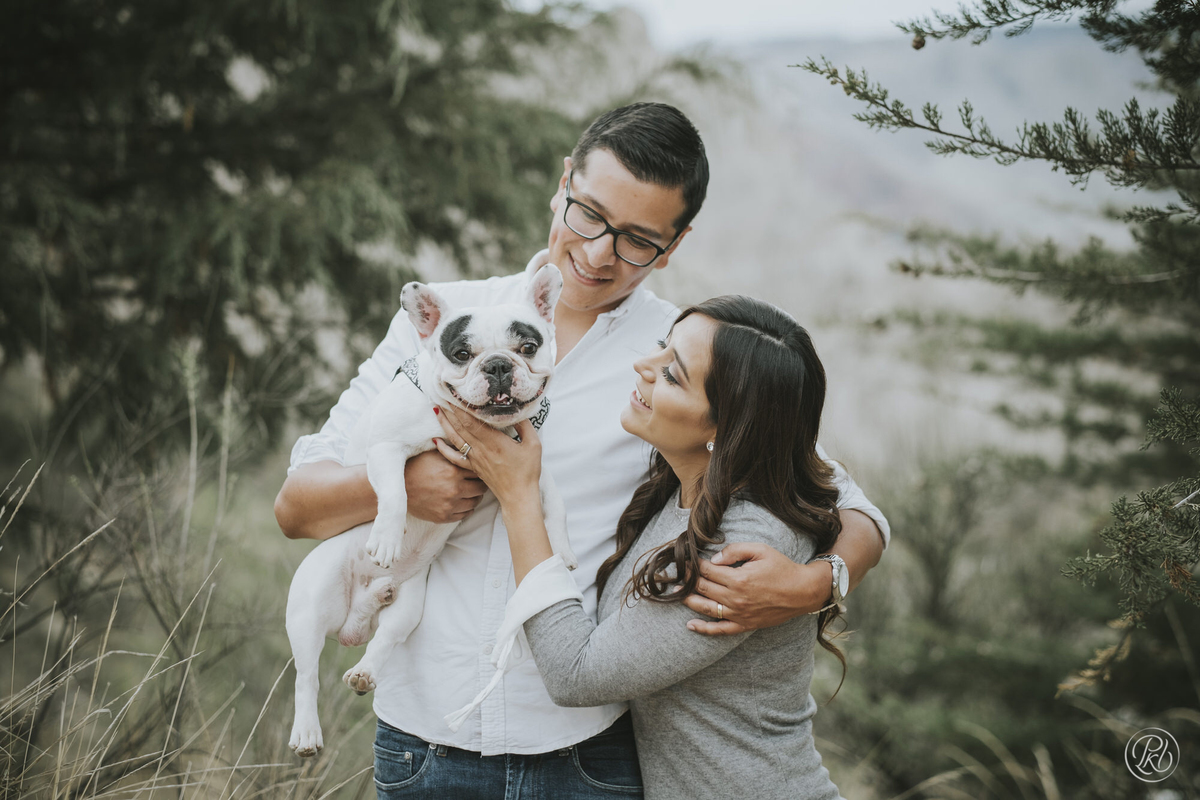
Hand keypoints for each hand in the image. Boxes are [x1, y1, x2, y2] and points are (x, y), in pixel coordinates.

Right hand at [404, 449, 486, 522]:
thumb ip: (454, 452)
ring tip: (469, 492)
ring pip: (475, 502)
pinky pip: (465, 515)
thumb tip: (471, 447)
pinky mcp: (443, 517)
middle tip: (476, 482)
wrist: (398, 486)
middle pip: (481, 488)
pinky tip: (461, 502)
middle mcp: (454, 489)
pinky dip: (466, 508)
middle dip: (480, 484)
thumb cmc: (417, 466)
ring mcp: (449, 505)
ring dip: (474, 497)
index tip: (479, 470)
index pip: (479, 471)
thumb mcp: (435, 454)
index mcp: (453, 470)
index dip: (479, 470)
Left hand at [434, 404, 541, 506]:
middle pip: (460, 427)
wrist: (518, 497)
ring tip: (436, 410)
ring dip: (445, 424)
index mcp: (494, 442)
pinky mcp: (473, 468)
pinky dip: (443, 449)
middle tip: (441, 396)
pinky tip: (436, 440)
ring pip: (455, 438)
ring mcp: (475, 459)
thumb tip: (516, 410)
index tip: (454, 395)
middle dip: (450, 411)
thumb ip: (524, 425)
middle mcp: (481, 449)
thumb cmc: (527, 471)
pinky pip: (454, 457)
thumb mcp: (533, 444)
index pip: (471, 421)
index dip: (461, 407)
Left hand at [682, 542, 830, 635]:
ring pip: (706, 608)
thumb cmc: (782, 567)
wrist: (802, 591)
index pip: (707, 570)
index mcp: (739, 578)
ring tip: (676, 594)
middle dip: (686, 580)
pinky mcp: (745, 625)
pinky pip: (720, 630)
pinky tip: (690, 625)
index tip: (684, 560)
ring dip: (688, 601)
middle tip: (675, 574)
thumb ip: (735, 550)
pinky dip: (704, 629)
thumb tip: (714, 558)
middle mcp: (736, 598)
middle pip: (703, 588)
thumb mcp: (760, 550)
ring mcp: (739, 614)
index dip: (693, 564)